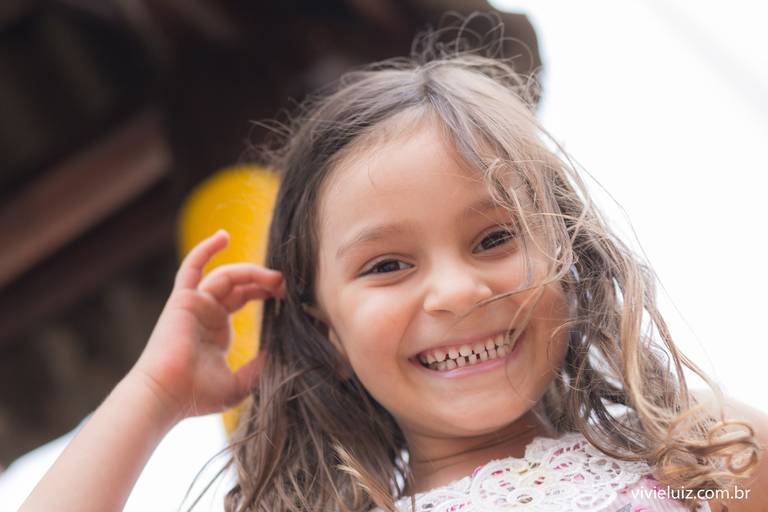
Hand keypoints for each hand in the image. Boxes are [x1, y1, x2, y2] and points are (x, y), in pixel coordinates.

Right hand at [129, 229, 285, 421]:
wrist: (167, 396)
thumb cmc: (197, 396)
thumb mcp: (240, 383)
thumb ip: (260, 368)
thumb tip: (283, 352)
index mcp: (216, 329)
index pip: (244, 297)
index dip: (265, 291)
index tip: (286, 294)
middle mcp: (205, 312)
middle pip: (239, 284)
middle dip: (263, 280)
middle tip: (285, 285)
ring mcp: (194, 304)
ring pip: (226, 275)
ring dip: (252, 271)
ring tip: (274, 277)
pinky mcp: (183, 299)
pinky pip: (192, 266)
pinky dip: (206, 248)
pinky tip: (224, 236)